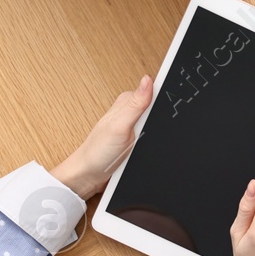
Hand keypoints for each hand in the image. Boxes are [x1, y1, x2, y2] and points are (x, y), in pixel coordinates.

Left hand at [51, 76, 151, 198]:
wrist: (89, 176)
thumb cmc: (97, 152)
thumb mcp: (120, 126)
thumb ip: (136, 103)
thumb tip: (148, 79)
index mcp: (127, 101)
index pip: (154, 89)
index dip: (165, 95)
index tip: (160, 112)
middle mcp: (129, 111)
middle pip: (159, 106)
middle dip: (163, 118)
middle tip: (148, 132)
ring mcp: (133, 125)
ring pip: (158, 121)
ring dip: (158, 131)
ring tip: (145, 142)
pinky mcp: (135, 138)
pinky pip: (153, 134)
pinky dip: (153, 141)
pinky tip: (146, 146)